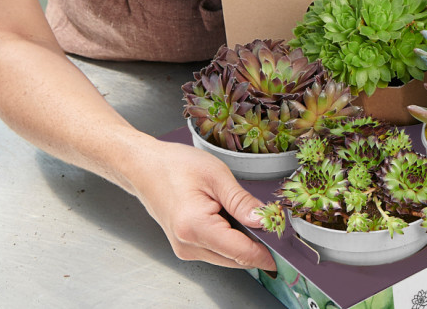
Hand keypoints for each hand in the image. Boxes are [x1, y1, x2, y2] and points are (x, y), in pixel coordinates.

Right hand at [126, 139, 276, 270]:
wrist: (143, 167)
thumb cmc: (174, 166)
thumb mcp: (216, 176)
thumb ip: (243, 202)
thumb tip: (265, 221)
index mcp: (195, 227)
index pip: (241, 252)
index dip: (266, 251)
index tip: (283, 243)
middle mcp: (188, 245)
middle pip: (236, 259)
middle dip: (257, 245)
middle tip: (269, 221)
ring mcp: (185, 249)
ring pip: (228, 258)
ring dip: (243, 243)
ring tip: (242, 213)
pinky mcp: (186, 247)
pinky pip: (217, 251)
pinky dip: (230, 240)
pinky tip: (228, 218)